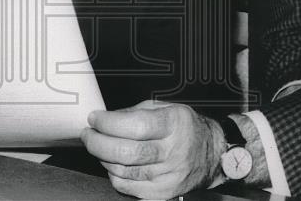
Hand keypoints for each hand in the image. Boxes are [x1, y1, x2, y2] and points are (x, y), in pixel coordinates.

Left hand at [80, 100, 224, 198]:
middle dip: (98, 142)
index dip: (109, 123)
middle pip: (126, 152)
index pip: (136, 125)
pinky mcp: (163, 193)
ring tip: (99, 147)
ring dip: (103, 158)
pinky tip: (113, 164)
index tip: (94, 118)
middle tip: (88, 134)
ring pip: (124, 171)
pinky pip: (128, 188)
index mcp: (175, 124)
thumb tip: (105, 118)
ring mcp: (169, 175)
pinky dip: (114, 176)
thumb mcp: (165, 108)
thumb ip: (135, 112)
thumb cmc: (186, 128)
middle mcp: (173, 151)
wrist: (212, 154)